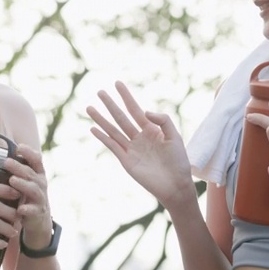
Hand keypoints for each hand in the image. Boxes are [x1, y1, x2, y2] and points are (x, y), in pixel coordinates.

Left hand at [4, 143, 53, 243]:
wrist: (39, 220)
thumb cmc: (25, 195)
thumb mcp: (23, 180)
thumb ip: (12, 166)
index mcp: (37, 174)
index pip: (36, 159)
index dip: (28, 152)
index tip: (18, 147)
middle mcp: (40, 184)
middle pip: (30, 173)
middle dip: (18, 167)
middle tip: (6, 162)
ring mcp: (39, 198)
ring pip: (33, 189)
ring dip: (23, 184)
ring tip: (12, 180)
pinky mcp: (37, 213)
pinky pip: (32, 210)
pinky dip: (27, 209)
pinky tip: (20, 209)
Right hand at [87, 82, 194, 208]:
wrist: (176, 185)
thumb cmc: (178, 162)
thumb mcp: (175, 136)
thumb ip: (163, 120)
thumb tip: (144, 111)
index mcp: (152, 130)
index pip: (135, 109)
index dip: (126, 96)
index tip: (117, 83)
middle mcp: (139, 137)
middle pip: (121, 117)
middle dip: (111, 104)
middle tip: (100, 92)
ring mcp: (131, 149)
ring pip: (113, 130)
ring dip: (101, 119)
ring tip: (90, 108)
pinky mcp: (126, 161)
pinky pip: (112, 146)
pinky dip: (103, 137)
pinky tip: (94, 128)